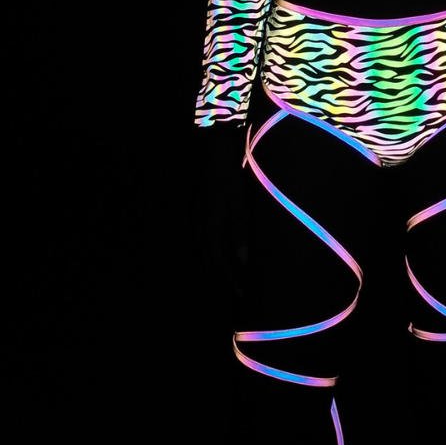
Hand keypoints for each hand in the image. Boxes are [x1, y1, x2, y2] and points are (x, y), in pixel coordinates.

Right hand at [189, 122, 249, 298]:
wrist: (214, 148)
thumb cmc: (231, 173)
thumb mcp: (240, 201)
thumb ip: (240, 231)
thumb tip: (244, 261)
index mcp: (208, 227)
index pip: (219, 264)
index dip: (232, 281)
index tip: (246, 296)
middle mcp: (199, 227)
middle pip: (210, 262)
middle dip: (226, 279)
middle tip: (244, 294)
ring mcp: (198, 220)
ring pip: (208, 253)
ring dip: (221, 268)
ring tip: (239, 280)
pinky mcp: (202, 214)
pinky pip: (208, 243)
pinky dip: (218, 255)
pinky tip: (231, 257)